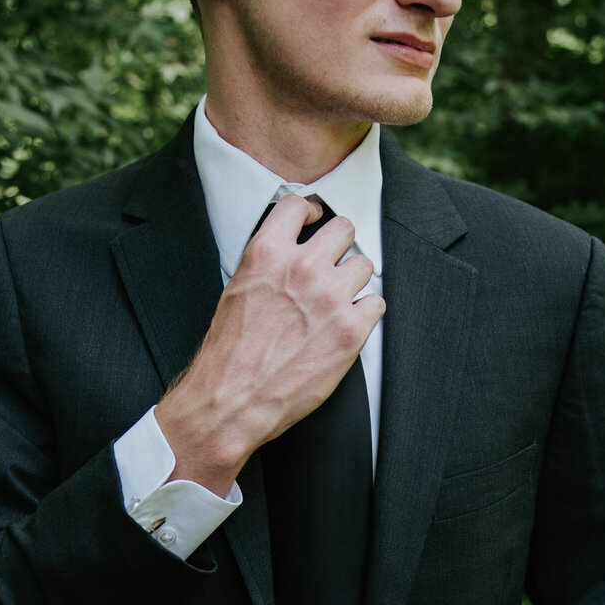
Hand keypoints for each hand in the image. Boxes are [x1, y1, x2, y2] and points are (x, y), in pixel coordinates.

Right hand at [154, 193, 384, 495]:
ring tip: (336, 302)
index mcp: (267, 253)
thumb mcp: (238, 289)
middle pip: (344, 228)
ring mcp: (329, 298)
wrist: (232, 400)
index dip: (311, 212)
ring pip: (365, 264)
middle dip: (339, 246)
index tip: (314, 222)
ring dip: (353, 281)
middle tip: (332, 266)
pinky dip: (364, 314)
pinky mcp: (350, 330)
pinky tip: (345, 326)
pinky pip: (376, 303)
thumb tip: (293, 249)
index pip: (299, 204)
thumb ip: (269, 262)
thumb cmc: (229, 352)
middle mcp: (301, 268)